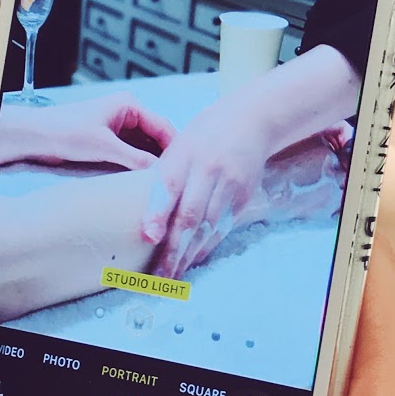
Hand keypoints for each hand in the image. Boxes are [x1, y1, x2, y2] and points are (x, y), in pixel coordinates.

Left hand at [0, 91, 175, 169]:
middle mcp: (127, 116)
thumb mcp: (105, 147)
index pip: (163, 127)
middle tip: (178, 181)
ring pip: (145, 150)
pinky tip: (145, 184)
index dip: (176, 148)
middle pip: (156, 140)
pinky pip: (132, 156)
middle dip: (165, 159)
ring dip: (152, 166)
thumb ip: (135, 158)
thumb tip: (161, 172)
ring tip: (164, 185)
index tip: (187, 168)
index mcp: (129, 106)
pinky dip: (138, 168)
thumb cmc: (66, 132)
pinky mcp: (110, 144)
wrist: (36, 137)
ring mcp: (119, 130)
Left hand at [141, 103, 270, 278]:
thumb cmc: (203, 136)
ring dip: (190, 253)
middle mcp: (208, 169)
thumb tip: (143, 216)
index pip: (169, 185)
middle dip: (173, 249)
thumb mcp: (179, 145)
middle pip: (190, 215)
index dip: (158, 212)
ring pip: (208, 226)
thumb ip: (164, 176)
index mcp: (184, 154)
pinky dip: (209, 244)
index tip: (149, 237)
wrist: (251, 119)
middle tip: (158, 276)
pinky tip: (195, 258)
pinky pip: (224, 225)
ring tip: (173, 275)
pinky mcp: (244, 194)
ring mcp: (229, 183)